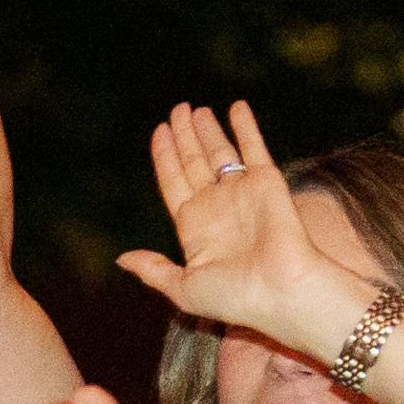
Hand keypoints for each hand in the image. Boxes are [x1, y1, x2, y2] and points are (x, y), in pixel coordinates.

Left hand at [115, 101, 356, 355]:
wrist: (283, 292)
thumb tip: (121, 258)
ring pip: (220, 151)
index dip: (164, 157)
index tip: (158, 131)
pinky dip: (245, 126)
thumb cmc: (234, 297)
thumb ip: (153, 270)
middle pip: (193, 162)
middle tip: (177, 108)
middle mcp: (217, 206)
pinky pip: (253, 147)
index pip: (173, 182)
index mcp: (194, 228)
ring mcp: (242, 192)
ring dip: (207, 128)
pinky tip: (236, 106)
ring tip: (195, 107)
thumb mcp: (182, 288)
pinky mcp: (267, 181)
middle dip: (184, 136)